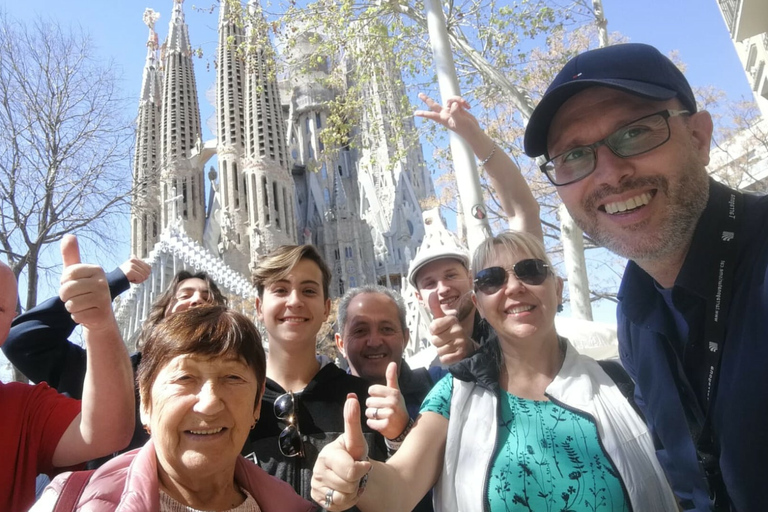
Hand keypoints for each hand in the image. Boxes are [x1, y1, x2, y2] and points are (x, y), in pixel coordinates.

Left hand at [59, 235, 114, 331]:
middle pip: (67, 290)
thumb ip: (71, 255)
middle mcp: (103, 282)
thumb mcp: (76, 273)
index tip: (73, 284)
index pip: (67, 275)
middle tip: (76, 297)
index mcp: (97, 270)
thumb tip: (68, 235)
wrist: (100, 315)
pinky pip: (76, 316)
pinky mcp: (102, 313)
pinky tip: (87, 314)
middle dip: (65, 297)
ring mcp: (104, 298)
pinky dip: (77, 317)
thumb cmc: (84, 291)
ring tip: (82, 305)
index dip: (64, 282)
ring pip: (70, 304)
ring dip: (71, 307)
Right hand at [119, 256, 150, 283]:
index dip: (145, 273)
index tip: (137, 274)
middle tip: (135, 277)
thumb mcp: (134, 268)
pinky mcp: (130, 271)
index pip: (149, 267)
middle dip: (142, 277)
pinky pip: (140, 278)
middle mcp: (133, 260)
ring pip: (144, 276)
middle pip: (148, 272)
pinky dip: (137, 281)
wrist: (115, 279)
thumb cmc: (126, 275)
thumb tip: (150, 269)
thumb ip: (141, 267)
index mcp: (135, 258)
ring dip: (139, 280)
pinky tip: (131, 280)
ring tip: (132, 278)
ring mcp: (131, 265)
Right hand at [311, 394, 371, 510]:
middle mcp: (317, 470)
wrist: (351, 472)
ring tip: (351, 482)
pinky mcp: (317, 498)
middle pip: (348, 485)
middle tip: (356, 474)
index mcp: (327, 454)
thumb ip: (353, 421)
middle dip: (357, 481)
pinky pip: (338, 506)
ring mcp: (316, 485)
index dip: (362, 470)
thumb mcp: (356, 440)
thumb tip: (352, 398)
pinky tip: (345, 490)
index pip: (351, 470)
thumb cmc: (354, 454)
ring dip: (353, 492)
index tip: (364, 465)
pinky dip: (346, 501)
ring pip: (343, 497)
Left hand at [366, 362, 409, 439]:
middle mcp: (392, 402)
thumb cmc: (397, 407)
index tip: (381, 399)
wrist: (404, 428)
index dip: (374, 395)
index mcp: (393, 393)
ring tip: (381, 416)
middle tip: (383, 409)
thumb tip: (392, 363)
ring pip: (368, 412)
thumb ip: (391, 378)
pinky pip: (370, 422)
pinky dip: (373, 424)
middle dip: (373, 406)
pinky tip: (380, 423)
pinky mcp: (385, 425)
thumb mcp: (396, 392)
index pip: (372, 389)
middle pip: (368, 401)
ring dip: (372, 415)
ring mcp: (390, 414)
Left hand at [414, 93, 481, 139]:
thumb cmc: (466, 129)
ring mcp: (451, 110)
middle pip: (434, 105)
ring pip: (450, 99)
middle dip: (427, 99)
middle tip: (419, 94)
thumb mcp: (460, 121)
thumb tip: (453, 104)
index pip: (431, 115)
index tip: (415, 113)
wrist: (473, 131)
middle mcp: (445, 113)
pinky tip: (468, 106)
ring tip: (465, 104)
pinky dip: (463, 101)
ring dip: (458, 99)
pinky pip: (458, 100)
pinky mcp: (458, 108)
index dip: (424, 114)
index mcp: (443, 118)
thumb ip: (455, 112)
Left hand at [427, 291, 477, 364]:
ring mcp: (461, 342)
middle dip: (437, 342)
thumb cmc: (451, 331)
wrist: (466, 345)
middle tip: (446, 339)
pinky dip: (446, 358)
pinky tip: (452, 353)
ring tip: (449, 346)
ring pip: (439, 350)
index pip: (433, 327)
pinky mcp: (462, 354)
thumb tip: (432, 293)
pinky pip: (444, 359)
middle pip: (435, 340)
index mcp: (452, 320)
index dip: (434, 331)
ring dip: (442, 350)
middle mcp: (458, 330)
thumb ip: (436, 307)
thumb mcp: (443, 318)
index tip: (441, 330)